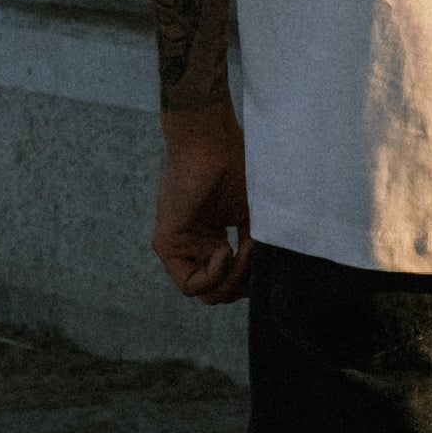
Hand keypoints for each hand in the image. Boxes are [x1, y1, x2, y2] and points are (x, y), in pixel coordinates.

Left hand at [152, 104, 254, 304]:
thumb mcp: (254, 216)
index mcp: (214, 240)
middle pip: (221, 293)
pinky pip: (190, 284)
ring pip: (207, 293)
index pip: (232, 283)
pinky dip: (214, 275)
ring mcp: (180, 247)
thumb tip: (265, 281)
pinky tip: (227, 250)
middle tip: (256, 256)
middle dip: (244, 284)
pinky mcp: (166, 243)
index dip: (251, 281)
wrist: (213, 139)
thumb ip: (256, 250)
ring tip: (245, 249)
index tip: (264, 255)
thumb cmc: (236, 166)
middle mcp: (196, 247)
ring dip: (233, 279)